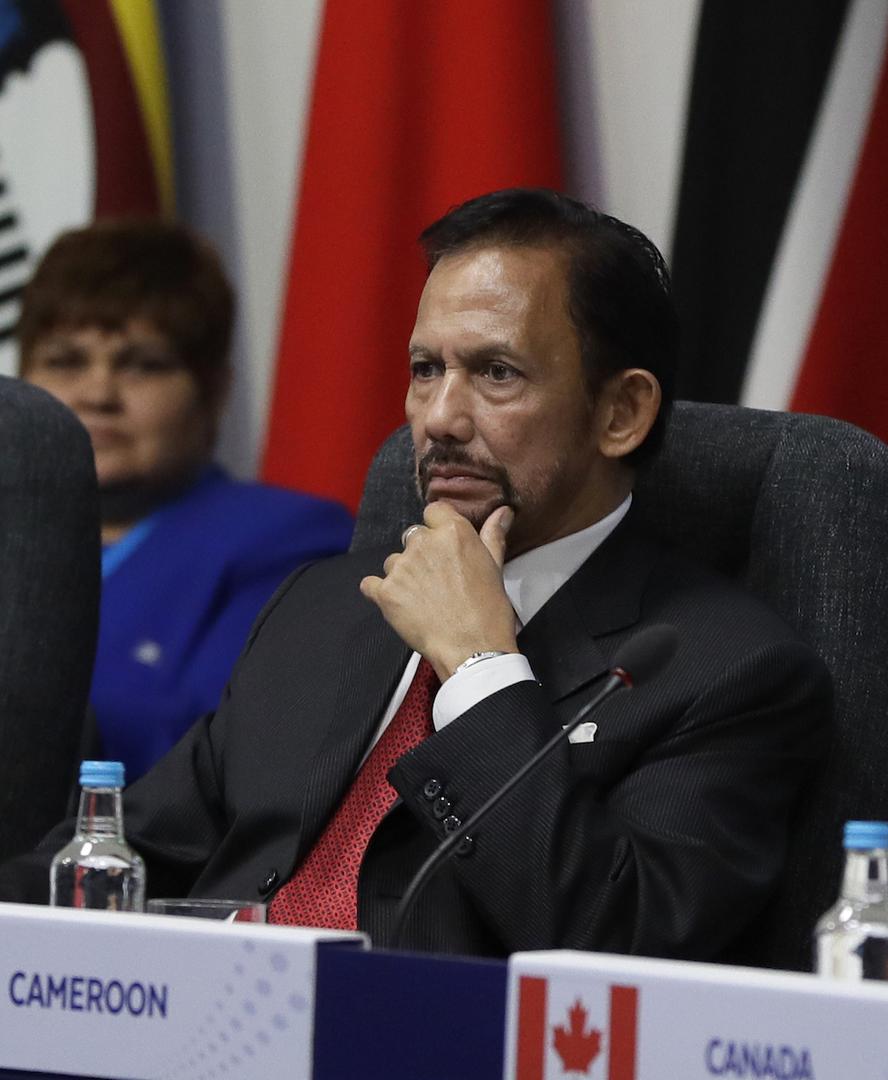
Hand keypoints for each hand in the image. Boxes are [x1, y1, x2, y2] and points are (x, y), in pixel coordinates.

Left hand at [360, 502, 518, 680]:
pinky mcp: (385, 592)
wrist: (473, 650)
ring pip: (394, 562)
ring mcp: (401, 567)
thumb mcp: (495, 568)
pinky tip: (399, 605)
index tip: (444, 548)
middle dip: (422, 554)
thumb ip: (493, 535)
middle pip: (413, 537)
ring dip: (403, 575)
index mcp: (453, 532)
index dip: (438, 528)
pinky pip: (371, 584)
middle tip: (437, 580)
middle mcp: (423, 543)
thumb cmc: (489, 611)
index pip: (433, 511)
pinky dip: (380, 593)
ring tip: (423, 599)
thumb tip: (503, 511)